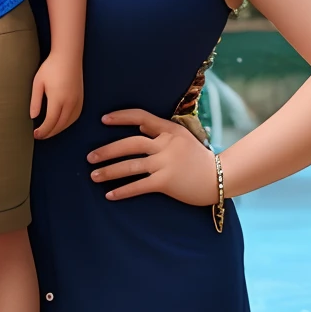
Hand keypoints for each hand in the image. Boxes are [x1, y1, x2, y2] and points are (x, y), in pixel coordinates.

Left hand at [30, 51, 83, 138]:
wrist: (68, 56)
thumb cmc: (51, 67)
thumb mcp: (38, 83)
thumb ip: (35, 101)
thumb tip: (33, 116)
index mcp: (58, 99)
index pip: (51, 122)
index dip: (43, 131)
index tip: (35, 135)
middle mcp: (70, 102)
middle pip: (60, 125)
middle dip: (50, 133)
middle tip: (40, 135)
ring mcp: (78, 101)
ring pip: (69, 122)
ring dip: (59, 129)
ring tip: (49, 131)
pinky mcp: (81, 98)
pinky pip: (76, 116)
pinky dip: (68, 123)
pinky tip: (61, 123)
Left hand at [86, 108, 219, 204]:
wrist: (220, 178)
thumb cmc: (199, 158)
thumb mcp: (183, 137)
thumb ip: (162, 131)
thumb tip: (138, 125)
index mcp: (169, 130)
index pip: (141, 117)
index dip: (121, 117)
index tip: (103, 119)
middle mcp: (165, 144)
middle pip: (130, 143)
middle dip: (107, 150)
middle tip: (90, 157)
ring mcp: (165, 163)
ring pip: (130, 165)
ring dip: (109, 171)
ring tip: (94, 176)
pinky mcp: (166, 181)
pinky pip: (139, 185)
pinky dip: (122, 190)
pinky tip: (110, 194)